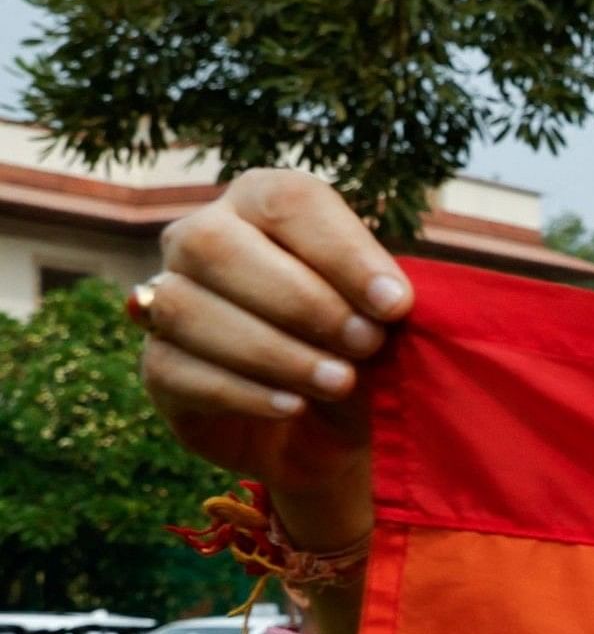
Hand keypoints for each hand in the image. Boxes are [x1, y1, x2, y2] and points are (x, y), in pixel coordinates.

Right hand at [134, 169, 410, 549]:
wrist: (335, 433)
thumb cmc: (362, 353)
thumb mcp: (386, 321)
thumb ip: (384, 298)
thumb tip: (389, 298)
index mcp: (261, 205)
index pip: (287, 200)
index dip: (342, 252)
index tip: (397, 305)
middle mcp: (201, 240)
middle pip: (216, 245)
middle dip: (302, 301)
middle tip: (366, 344)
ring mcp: (167, 300)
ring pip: (187, 308)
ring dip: (273, 351)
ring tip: (339, 382)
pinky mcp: (157, 367)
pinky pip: (174, 368)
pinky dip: (242, 390)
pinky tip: (293, 406)